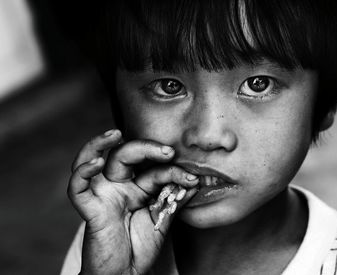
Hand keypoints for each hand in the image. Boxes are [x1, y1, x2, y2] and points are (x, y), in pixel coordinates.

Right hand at [67, 129, 198, 274]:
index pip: (153, 169)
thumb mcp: (163, 219)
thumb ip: (175, 199)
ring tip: (115, 134)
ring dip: (100, 144)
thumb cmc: (141, 247)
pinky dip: (81, 173)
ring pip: (95, 161)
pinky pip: (76, 189)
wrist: (125, 274)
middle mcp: (119, 187)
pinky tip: (95, 162)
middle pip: (125, 155)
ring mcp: (103, 195)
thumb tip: (195, 181)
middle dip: (146, 148)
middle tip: (168, 151)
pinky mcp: (90, 209)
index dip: (173, 170)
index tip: (192, 179)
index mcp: (137, 188)